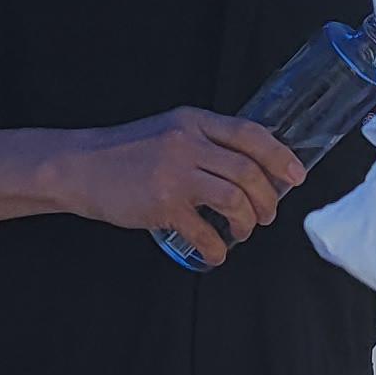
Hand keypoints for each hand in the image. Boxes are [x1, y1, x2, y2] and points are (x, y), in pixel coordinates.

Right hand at [49, 109, 302, 265]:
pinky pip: (204, 232)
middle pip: (248, 171)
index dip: (280, 156)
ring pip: (234, 200)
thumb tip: (251, 166)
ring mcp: (174, 175)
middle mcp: (187, 144)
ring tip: (243, 231)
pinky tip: (216, 252)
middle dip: (267, 199)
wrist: (79, 167)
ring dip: (247, 222)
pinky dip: (218, 248)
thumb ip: (205, 141)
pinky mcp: (161, 206)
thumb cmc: (126, 152)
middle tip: (267, 214)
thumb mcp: (169, 131)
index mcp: (193, 121)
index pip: (250, 134)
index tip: (296, 175)